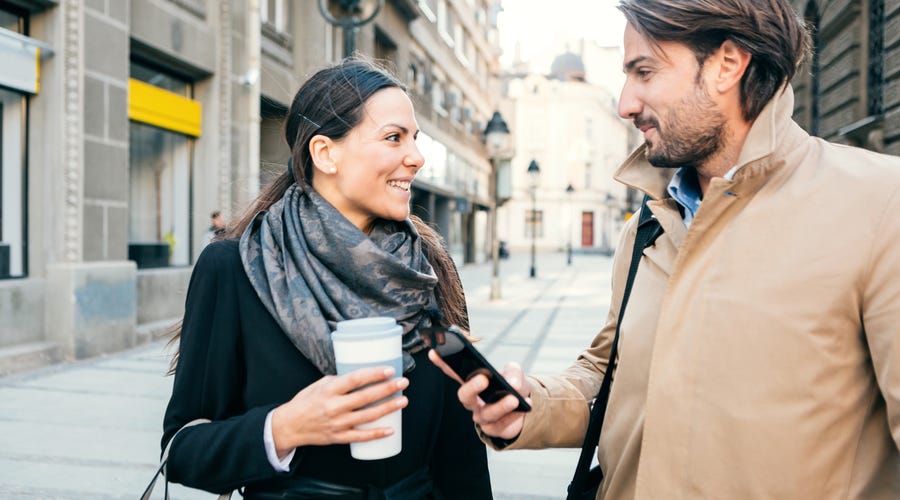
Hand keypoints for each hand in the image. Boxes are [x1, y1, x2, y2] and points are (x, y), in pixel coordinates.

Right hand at [271, 366, 408, 454]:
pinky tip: (391, 430)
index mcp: (329, 390)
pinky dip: (376, 434)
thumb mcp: (319, 385)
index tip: (389, 370)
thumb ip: (339, 381)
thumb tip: (361, 377)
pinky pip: (361, 437)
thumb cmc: (305, 401)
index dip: (373, 374)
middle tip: (404, 382)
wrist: (289, 426)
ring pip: (367, 416)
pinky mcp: (338, 437)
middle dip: (387, 389)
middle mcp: (334, 407)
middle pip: (365, 397)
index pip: (355, 379)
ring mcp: (337, 424)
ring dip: (388, 408)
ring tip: (403, 401)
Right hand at [428, 350, 529, 439]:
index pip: (454, 372)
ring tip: (514, 399)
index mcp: (472, 382)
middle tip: (484, 379)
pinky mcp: (494, 429)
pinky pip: (501, 426)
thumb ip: (513, 372)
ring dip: (500, 406)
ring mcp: (482, 416)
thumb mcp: (514, 372)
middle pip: (464, 396)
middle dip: (472, 387)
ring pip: (486, 413)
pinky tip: (524, 407)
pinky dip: (514, 416)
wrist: (525, 406)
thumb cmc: (512, 385)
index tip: (434, 352)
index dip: (443, 363)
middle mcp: (473, 400)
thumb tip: (512, 384)